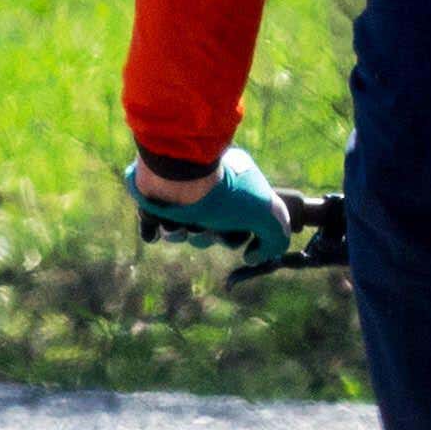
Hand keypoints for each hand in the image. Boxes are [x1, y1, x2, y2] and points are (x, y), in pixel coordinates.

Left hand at [128, 147, 289, 270]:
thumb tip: (253, 258)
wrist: (179, 172)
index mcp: (234, 186)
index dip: (238, 236)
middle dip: (214, 236)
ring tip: (190, 222)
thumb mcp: (268, 214)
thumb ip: (275, 238)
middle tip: (213, 227)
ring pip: (186, 232)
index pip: (238, 224)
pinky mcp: (155, 201)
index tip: (238, 235)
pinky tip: (170, 222)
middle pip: (213, 232)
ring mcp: (180, 195)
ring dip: (190, 233)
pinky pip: (155, 228)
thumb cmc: (226, 190)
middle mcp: (208, 189)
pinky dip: (162, 230)